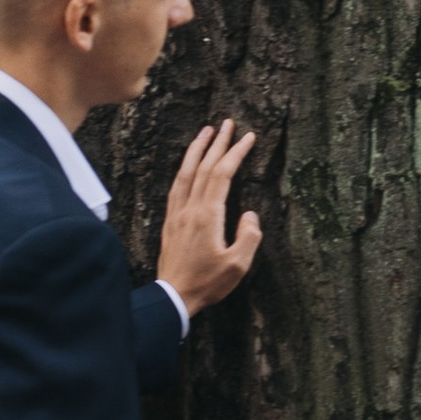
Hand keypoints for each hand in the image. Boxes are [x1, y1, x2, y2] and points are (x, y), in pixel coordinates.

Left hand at [157, 118, 262, 318]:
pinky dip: (185, 168)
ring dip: (197, 150)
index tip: (248, 137)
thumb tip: (250, 215)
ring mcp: (177, 214)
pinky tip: (189, 165)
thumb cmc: (207, 283)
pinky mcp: (171, 221)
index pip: (222, 174)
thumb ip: (248, 236)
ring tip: (206, 132)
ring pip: (186, 173)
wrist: (173, 296)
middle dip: (218, 143)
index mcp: (208, 216)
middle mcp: (190, 209)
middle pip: (204, 167)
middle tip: (228, 123)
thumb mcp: (237, 265)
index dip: (235, 153)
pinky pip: (177, 186)